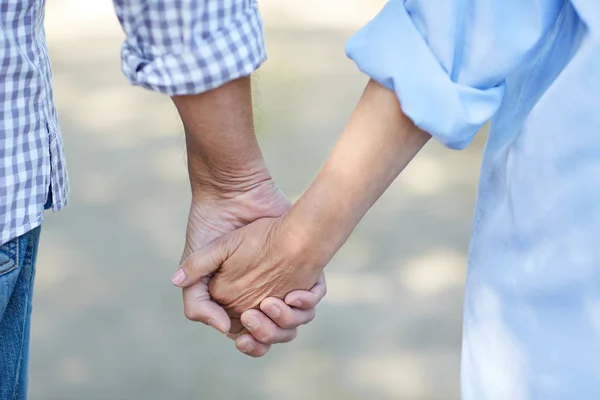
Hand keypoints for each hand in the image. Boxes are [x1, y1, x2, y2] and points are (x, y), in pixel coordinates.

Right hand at [179, 180, 325, 356]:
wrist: (236, 195)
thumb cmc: (212, 228)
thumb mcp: (197, 266)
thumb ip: (196, 300)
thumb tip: (222, 328)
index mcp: (236, 299)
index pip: (248, 335)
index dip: (250, 342)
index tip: (244, 339)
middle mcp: (262, 294)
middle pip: (275, 333)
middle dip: (270, 334)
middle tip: (258, 317)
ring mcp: (284, 283)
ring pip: (295, 320)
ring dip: (289, 321)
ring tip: (274, 304)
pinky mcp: (303, 269)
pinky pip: (313, 297)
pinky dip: (307, 300)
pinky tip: (295, 294)